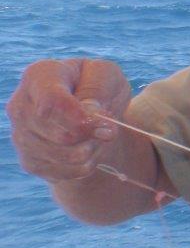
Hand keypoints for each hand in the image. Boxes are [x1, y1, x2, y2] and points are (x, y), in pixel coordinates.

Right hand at [6, 59, 130, 183]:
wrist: (90, 116)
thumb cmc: (98, 87)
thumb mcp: (107, 75)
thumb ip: (99, 88)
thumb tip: (90, 113)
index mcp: (39, 76)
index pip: (51, 101)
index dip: (78, 116)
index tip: (103, 122)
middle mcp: (21, 106)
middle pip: (61, 134)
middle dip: (93, 135)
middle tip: (109, 129)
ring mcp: (21, 136)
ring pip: (64, 155)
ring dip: (92, 150)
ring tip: (99, 137)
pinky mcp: (29, 160)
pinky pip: (65, 172)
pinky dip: (86, 165)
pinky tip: (88, 150)